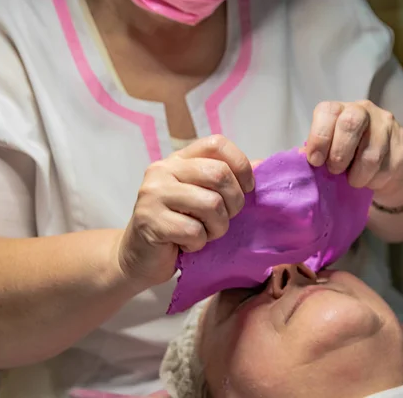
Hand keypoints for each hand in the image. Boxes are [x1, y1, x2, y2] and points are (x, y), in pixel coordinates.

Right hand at [117, 135, 253, 287]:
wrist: (139, 257)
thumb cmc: (179, 226)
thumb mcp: (204, 197)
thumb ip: (229, 179)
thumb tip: (263, 164)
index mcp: (179, 159)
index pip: (217, 144)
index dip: (240, 165)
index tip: (246, 189)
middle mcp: (163, 170)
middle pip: (219, 174)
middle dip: (234, 203)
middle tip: (225, 219)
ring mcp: (153, 194)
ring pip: (211, 204)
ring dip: (217, 228)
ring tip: (205, 234)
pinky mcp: (150, 221)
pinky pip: (194, 231)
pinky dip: (198, 243)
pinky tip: (186, 245)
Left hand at [305, 100, 402, 206]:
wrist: (388, 162)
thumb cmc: (349, 156)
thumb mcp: (330, 150)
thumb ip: (317, 152)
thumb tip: (300, 160)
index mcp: (339, 109)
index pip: (327, 112)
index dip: (319, 137)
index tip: (315, 161)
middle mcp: (363, 110)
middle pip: (350, 124)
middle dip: (339, 155)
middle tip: (335, 171)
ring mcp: (386, 125)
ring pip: (370, 155)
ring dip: (358, 176)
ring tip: (353, 180)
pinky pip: (386, 169)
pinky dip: (374, 181)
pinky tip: (371, 179)